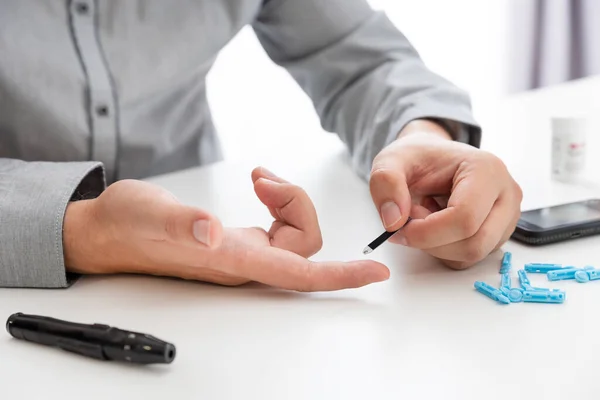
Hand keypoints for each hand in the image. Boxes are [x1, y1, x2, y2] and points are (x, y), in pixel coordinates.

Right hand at [64, 168, 388, 290]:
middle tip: (263, 178)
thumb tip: (212, 232)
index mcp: (231, 260)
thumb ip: (181, 223)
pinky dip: (279, 200)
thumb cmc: (127, 224)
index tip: (376, 272)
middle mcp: (244, 261)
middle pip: (305, 243)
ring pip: (295, 233)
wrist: (110, 230)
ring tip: (259, 178)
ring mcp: (244, 251)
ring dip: (288, 199)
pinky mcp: (240, 239)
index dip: (339, 276)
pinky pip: (280, 225)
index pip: (297, 273)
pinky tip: (260, 185)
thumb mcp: (148, 215)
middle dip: (298, 205)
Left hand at [369, 120, 522, 268]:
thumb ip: (385, 184)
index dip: (427, 232)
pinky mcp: (499, 232)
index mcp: (486, 169)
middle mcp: (506, 193)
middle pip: (474, 243)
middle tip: (409, 221)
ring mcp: (507, 216)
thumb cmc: (416, 159)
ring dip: (437, 246)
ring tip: (423, 218)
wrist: (430, 159)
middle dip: (432, 242)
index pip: (464, 218)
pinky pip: (469, 258)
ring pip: (472, 255)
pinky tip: (436, 227)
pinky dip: (445, 250)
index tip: (398, 228)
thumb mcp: (389, 161)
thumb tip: (394, 221)